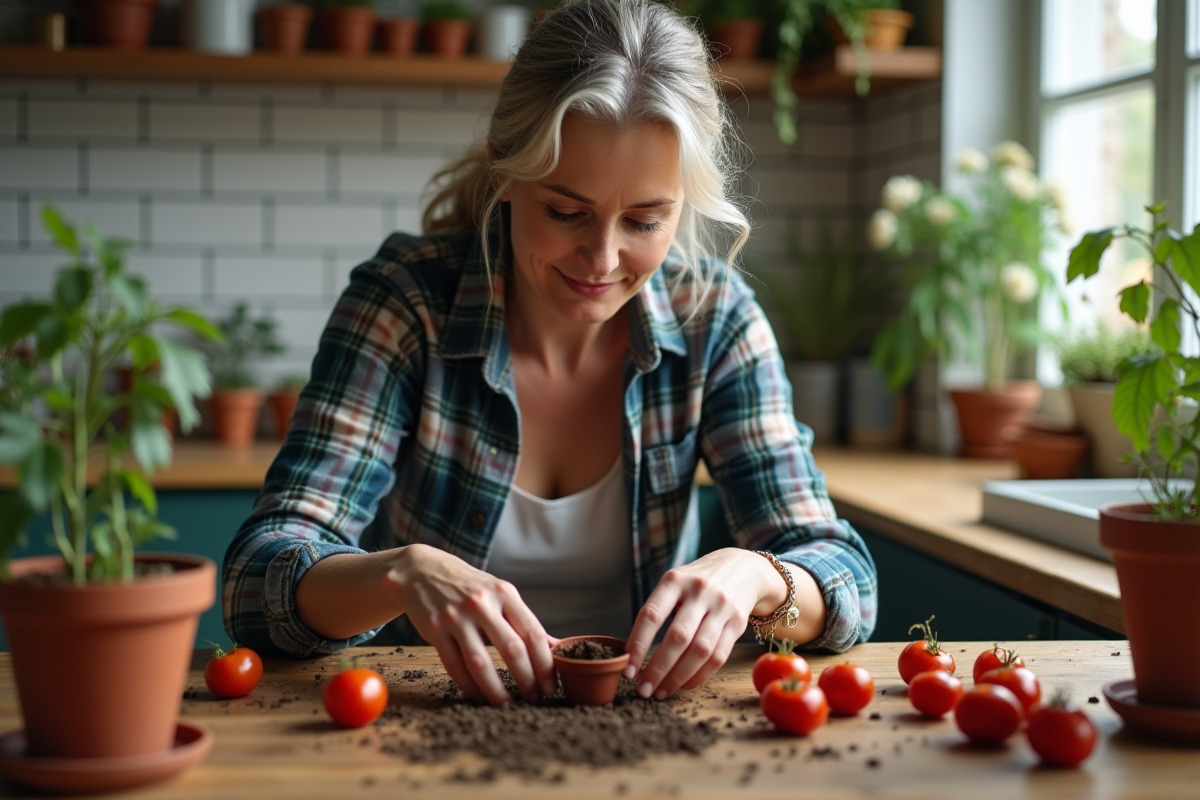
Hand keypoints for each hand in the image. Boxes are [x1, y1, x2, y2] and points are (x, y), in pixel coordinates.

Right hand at [388, 544, 557, 706]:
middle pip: (511, 649)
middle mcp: (482, 603)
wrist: (423, 571)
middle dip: (527, 680)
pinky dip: (469, 686)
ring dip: (497, 690)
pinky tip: (480, 696)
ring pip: (480, 662)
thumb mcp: (500, 595)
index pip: (533, 633)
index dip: (545, 664)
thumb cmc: (471, 587)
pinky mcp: (434, 629)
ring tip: (508, 706)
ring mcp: (456, 616)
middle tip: (534, 699)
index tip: (552, 686)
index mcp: (504, 593)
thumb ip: (524, 622)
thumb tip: (557, 648)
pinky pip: (454, 666)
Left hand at [623, 548, 784, 699]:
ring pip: (700, 651)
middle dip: (658, 669)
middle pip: (678, 638)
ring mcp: (722, 606)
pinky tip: (684, 685)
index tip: (628, 670)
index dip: (638, 645)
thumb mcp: (674, 584)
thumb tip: (633, 654)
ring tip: (661, 692)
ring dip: (678, 677)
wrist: (741, 568)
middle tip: (643, 690)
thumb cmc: (695, 583)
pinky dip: (699, 676)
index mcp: (674, 581)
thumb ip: (656, 611)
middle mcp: (699, 591)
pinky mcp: (738, 622)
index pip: (651, 616)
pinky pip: (719, 656)